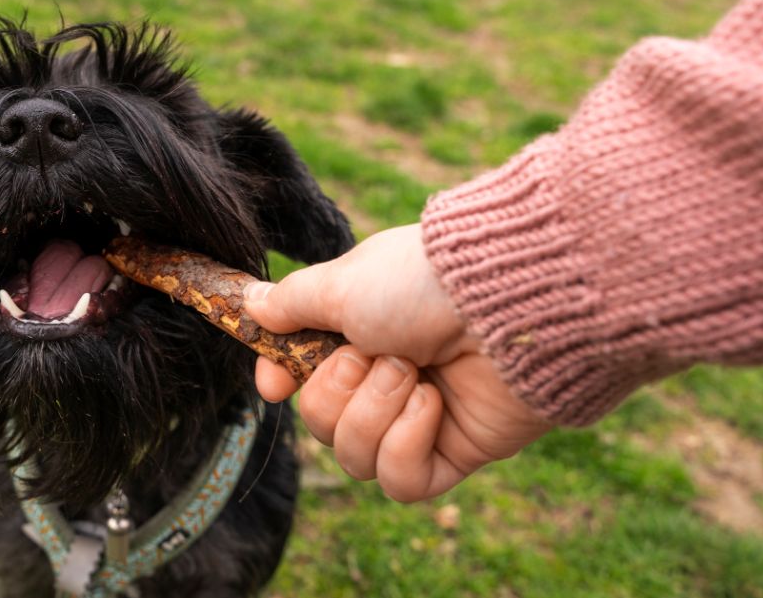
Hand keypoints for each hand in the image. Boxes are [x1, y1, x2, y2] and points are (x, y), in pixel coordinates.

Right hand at [244, 225, 549, 500]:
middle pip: (323, 425)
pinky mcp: (456, 452)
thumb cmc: (422, 281)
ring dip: (375, 412)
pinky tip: (433, 406)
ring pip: (356, 458)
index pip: (304, 376)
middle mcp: (390, 375)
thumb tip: (254, 304)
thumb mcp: (341, 283)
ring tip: (414, 374)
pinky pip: (402, 482)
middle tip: (375, 354)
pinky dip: (406, 444)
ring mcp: (423, 417)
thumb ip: (294, 303)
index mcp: (362, 331)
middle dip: (339, 391)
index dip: (283, 384)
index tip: (274, 384)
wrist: (508, 300)